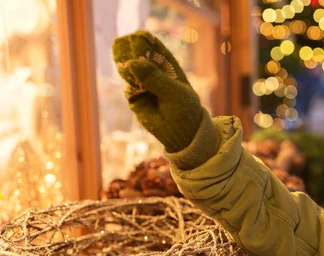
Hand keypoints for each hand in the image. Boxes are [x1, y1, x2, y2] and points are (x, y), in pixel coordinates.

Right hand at [112, 31, 202, 152]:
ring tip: (123, 61)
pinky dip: (127, 82)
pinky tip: (127, 78)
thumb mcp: (173, 93)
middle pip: (142, 59)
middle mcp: (156, 76)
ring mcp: (145, 87)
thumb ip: (155, 78)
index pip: (158, 52)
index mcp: (170, 70)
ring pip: (132, 72)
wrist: (181, 134)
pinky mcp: (136, 99)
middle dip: (133, 52)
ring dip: (127, 66)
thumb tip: (132, 62)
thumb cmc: (184, 111)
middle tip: (126, 45)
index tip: (140, 36)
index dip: (149, 43)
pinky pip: (129, 87)